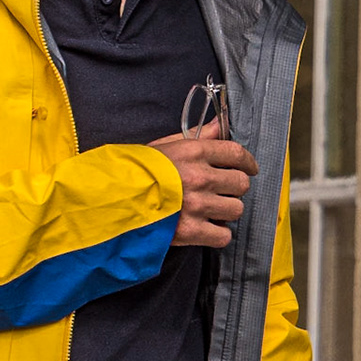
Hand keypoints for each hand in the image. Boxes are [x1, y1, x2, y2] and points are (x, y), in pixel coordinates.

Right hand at [149, 118, 257, 247]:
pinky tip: (206, 228)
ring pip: (236, 209)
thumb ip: (197, 135)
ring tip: (210, 210)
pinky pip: (223, 236)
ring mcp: (197, 205)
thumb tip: (222, 123)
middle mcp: (199, 177)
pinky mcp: (191, 231)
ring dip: (226, 211)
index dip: (248, 162)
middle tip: (220, 191)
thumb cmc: (136, 171)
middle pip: (241, 183)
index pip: (236, 153)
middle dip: (234, 188)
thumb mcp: (164, 145)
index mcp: (194, 152)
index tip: (250, 168)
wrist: (110, 200)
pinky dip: (217, 235)